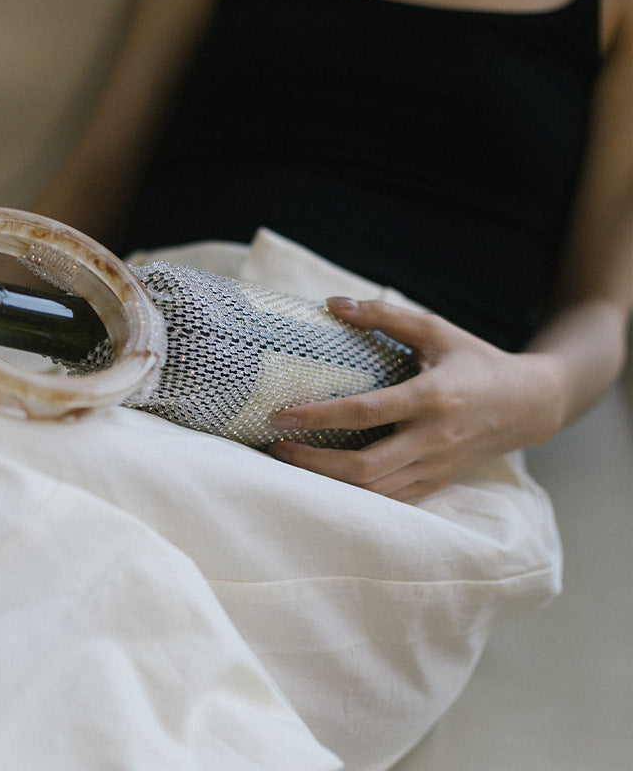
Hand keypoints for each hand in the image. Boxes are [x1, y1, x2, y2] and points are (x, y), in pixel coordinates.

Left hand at [267, 297, 564, 501]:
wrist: (529, 405)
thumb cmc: (477, 361)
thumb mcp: (436, 330)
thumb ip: (385, 316)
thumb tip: (332, 303)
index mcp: (433, 397)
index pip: (366, 412)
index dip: (318, 416)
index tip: (280, 415)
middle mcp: (433, 438)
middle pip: (363, 466)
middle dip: (312, 462)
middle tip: (274, 447)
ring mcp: (436, 467)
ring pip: (373, 491)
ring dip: (325, 483)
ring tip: (290, 463)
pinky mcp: (436, 483)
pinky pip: (390, 500)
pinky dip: (354, 497)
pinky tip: (324, 483)